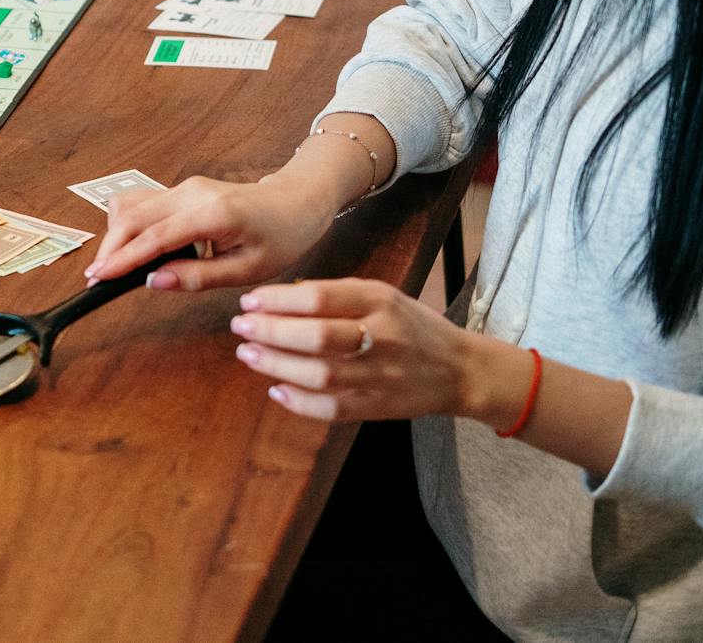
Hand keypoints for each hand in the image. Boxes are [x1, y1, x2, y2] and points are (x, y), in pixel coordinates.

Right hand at [85, 175, 335, 291]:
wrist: (296, 201)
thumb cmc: (281, 236)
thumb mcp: (248, 269)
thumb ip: (198, 277)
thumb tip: (154, 282)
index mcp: (214, 213)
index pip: (156, 235)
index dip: (124, 257)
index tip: (100, 276)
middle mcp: (192, 192)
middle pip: (132, 216)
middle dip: (110, 248)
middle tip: (97, 278)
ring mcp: (184, 187)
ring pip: (131, 205)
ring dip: (117, 235)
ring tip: (118, 266)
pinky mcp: (181, 189)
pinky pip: (142, 203)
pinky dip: (130, 226)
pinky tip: (136, 249)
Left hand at [230, 278, 499, 422]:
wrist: (461, 370)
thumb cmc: (412, 325)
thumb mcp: (382, 295)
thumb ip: (336, 293)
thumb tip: (281, 295)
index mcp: (381, 302)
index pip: (319, 298)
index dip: (277, 300)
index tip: (249, 301)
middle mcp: (383, 338)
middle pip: (316, 337)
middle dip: (270, 331)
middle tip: (241, 327)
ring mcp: (381, 376)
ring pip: (320, 374)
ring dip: (276, 364)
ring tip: (248, 354)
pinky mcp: (378, 407)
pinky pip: (333, 408)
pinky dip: (300, 402)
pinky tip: (276, 390)